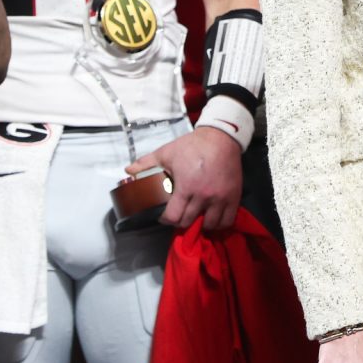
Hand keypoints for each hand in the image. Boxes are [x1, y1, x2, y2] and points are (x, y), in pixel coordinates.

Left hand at [127, 125, 241, 232]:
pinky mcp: (234, 196)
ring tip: (196, 216)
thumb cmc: (192, 146)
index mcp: (186, 187)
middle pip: (189, 222)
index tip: (164, 215)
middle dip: (181, 220)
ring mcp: (221, 197)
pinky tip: (212, 217)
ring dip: (200, 223)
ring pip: (209, 225)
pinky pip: (227, 220)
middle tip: (179, 213)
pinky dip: (219, 223)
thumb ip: (146, 163)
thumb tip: (128, 171)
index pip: (174, 217)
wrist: (221, 137)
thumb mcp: (166, 153)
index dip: (166, 219)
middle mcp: (204, 196)